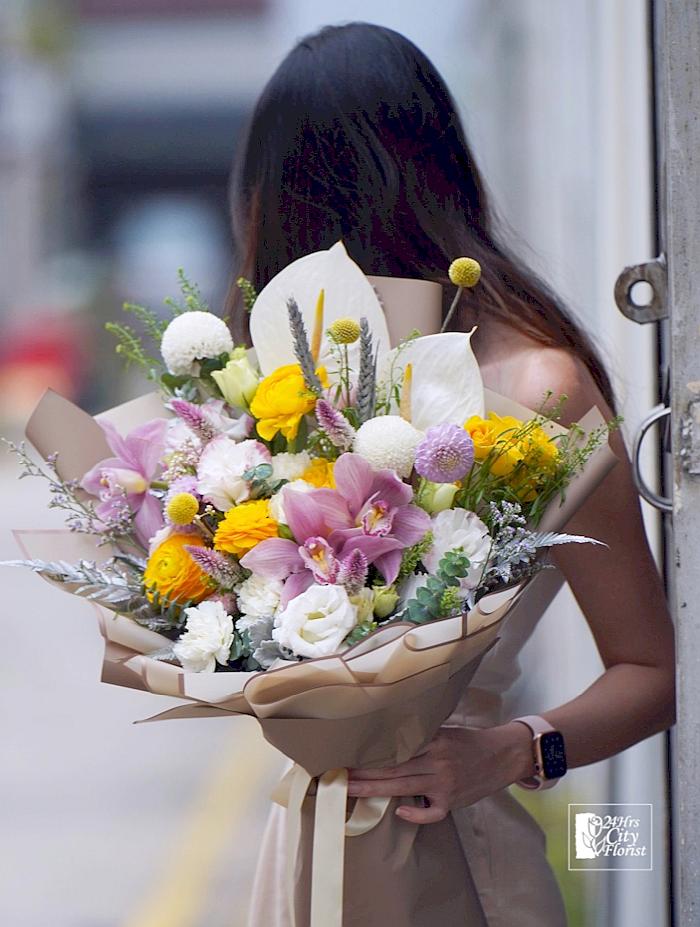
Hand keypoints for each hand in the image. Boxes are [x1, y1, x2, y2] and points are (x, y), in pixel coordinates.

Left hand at [347, 722, 534, 823]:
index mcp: (434, 740)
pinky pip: (431, 812)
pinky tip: (400, 811)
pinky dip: (416, 813)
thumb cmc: (470, 741)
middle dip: (363, 774)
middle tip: (338, 777)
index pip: (395, 749)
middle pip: (393, 769)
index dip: (370, 754)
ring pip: (403, 787)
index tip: (348, 755)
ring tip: (351, 790)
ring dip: (375, 790)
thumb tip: (388, 738)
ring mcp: (444, 783)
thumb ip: (422, 736)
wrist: (503, 755)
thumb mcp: (446, 730)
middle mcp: (437, 761)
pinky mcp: (453, 801)